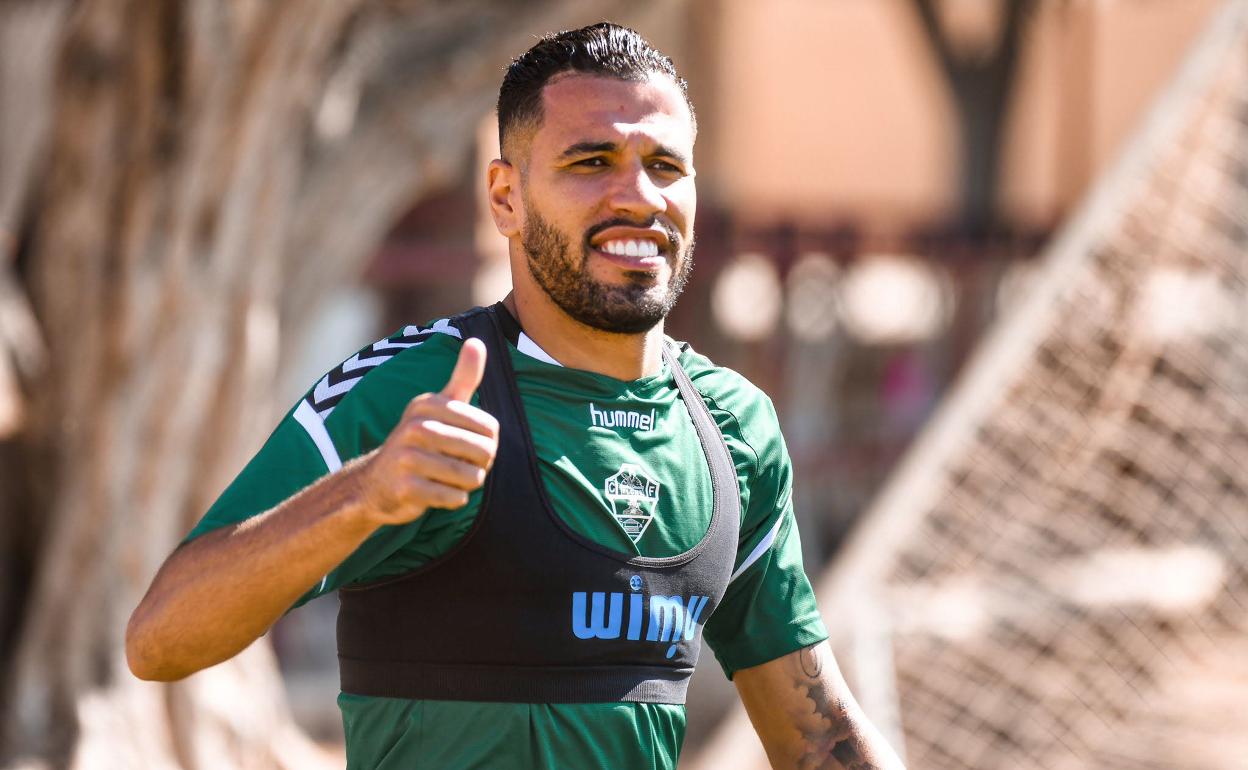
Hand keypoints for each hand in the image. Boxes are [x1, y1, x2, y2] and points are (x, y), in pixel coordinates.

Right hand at [354, 338, 498, 525]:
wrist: (374, 484)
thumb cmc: (419, 443)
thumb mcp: (439, 407)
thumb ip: (462, 377)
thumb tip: (476, 341)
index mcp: (427, 405)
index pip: (489, 428)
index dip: (487, 443)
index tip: (467, 445)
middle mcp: (415, 427)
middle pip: (483, 452)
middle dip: (479, 465)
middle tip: (459, 466)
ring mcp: (407, 458)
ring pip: (470, 476)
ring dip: (467, 483)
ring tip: (449, 479)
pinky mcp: (405, 487)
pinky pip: (453, 497)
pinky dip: (453, 499)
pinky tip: (437, 492)